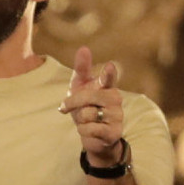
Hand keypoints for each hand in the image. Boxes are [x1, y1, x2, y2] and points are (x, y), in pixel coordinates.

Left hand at [59, 46, 123, 166]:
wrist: (93, 136)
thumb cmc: (85, 106)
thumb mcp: (80, 87)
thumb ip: (81, 69)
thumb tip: (83, 48)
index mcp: (107, 86)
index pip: (108, 78)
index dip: (108, 73)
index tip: (110, 66)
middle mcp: (115, 99)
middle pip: (87, 97)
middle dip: (73, 103)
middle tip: (66, 107)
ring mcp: (117, 116)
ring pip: (87, 114)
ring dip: (80, 119)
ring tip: (87, 120)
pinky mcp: (114, 132)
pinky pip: (89, 128)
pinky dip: (83, 130)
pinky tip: (90, 130)